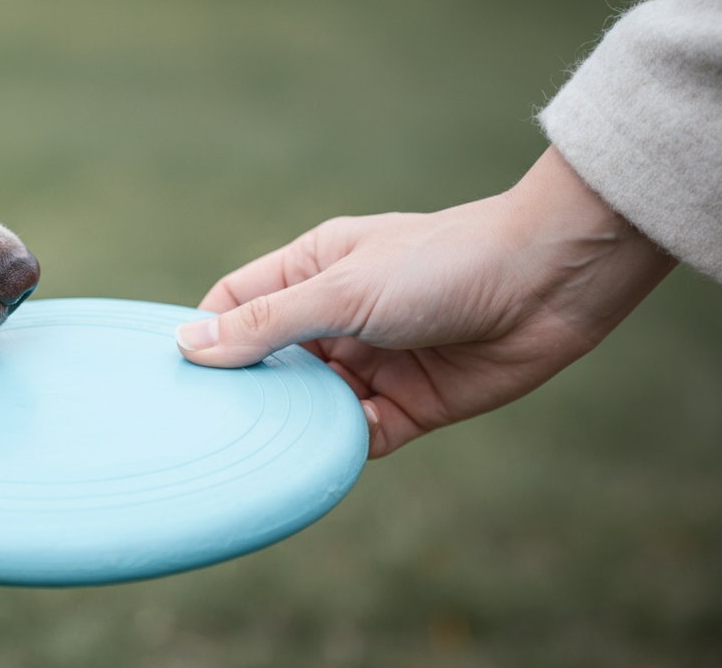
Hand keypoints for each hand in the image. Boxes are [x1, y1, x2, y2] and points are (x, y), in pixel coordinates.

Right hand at [175, 146, 676, 457]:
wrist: (548, 285)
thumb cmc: (441, 264)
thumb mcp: (342, 291)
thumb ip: (266, 324)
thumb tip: (188, 344)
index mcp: (311, 271)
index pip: (236, 304)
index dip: (205, 335)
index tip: (173, 374)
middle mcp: (336, 317)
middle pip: (267, 362)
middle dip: (244, 390)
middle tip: (204, 427)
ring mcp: (372, 362)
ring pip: (309, 404)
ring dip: (291, 423)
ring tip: (258, 448)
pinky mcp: (408, 405)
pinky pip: (357, 434)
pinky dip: (338, 446)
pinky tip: (321, 456)